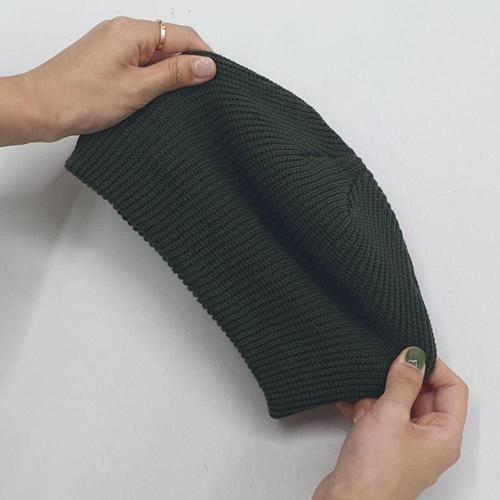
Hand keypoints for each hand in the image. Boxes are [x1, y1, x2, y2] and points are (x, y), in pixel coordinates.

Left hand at [0, 17, 215, 145]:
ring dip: (170, 76)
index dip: (204, 56)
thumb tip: (207, 65)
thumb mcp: (138, 89)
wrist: (41, 108)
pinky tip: (157, 99)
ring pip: (156, 56)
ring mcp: (114, 46)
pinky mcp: (108, 61)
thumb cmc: (81, 98)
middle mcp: (123, 32)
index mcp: (132, 31)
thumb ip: (174, 75)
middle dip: (188, 68)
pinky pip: (140, 65)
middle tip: (201, 95)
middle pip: (170, 44)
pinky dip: (153, 80)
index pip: (182, 36)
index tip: (217, 79)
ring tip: (180, 101)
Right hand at [312, 347, 467, 499]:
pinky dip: (364, 406)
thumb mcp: (390, 415)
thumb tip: (413, 357)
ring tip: (362, 386)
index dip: (435, 368)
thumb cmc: (375, 473)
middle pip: (424, 395)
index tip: (412, 354)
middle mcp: (428, 441)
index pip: (453, 389)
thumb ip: (402, 382)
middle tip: (383, 366)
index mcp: (443, 435)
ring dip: (378, 393)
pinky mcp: (382, 447)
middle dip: (401, 380)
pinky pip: (379, 417)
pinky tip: (348, 399)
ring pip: (398, 404)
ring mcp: (405, 444)